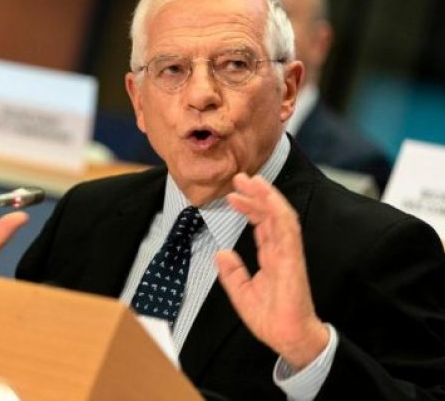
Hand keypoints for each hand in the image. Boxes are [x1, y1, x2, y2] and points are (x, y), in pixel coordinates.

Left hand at [215, 173, 328, 369]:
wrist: (287, 338)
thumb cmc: (270, 318)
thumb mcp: (242, 293)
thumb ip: (232, 273)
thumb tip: (221, 253)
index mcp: (271, 256)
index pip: (261, 224)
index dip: (248, 207)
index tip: (232, 195)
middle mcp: (281, 250)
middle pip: (270, 214)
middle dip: (256, 194)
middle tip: (240, 177)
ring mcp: (289, 253)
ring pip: (281, 216)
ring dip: (267, 196)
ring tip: (252, 180)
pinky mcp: (293, 260)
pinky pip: (289, 231)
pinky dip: (279, 212)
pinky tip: (268, 198)